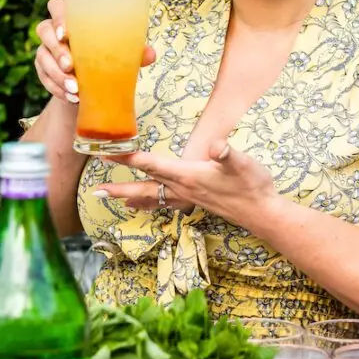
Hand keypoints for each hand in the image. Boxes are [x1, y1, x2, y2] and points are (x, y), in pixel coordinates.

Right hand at [34, 0, 154, 104]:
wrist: (93, 85)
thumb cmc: (107, 58)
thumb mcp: (120, 54)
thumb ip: (133, 52)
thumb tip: (151, 54)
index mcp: (74, 17)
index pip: (57, 6)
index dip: (59, 17)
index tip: (67, 33)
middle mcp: (55, 31)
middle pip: (44, 29)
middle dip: (57, 49)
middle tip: (71, 65)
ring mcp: (46, 50)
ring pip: (42, 57)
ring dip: (57, 74)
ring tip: (75, 88)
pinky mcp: (43, 70)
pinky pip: (44, 78)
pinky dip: (57, 88)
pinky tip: (71, 97)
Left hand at [93, 140, 277, 228]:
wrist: (262, 212)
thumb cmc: (253, 185)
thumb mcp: (242, 163)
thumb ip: (227, 154)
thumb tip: (218, 145)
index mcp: (188, 175)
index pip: (152, 165)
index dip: (128, 158)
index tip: (106, 153)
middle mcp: (183, 189)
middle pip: (144, 187)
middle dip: (120, 187)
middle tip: (96, 191)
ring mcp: (188, 198)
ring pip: (151, 198)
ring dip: (129, 197)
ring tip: (110, 198)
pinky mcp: (194, 202)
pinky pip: (163, 203)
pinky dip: (148, 202)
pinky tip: (142, 203)